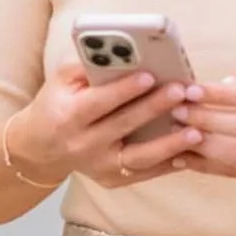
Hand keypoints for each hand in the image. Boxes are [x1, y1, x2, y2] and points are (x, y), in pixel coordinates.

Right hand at [5, 62, 200, 192]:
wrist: (39, 148)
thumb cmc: (56, 105)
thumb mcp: (62, 82)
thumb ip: (90, 68)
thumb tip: (128, 55)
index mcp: (67, 117)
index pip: (99, 102)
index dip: (125, 89)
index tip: (150, 75)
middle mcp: (82, 145)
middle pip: (123, 126)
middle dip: (154, 108)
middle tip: (181, 92)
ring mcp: (98, 167)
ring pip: (139, 158)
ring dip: (169, 145)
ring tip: (196, 131)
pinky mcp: (112, 180)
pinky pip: (145, 173)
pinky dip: (168, 163)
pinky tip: (190, 150)